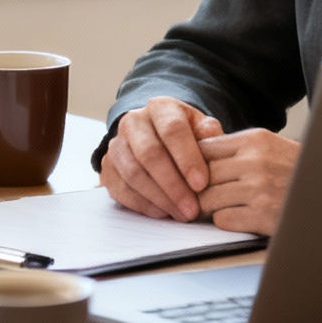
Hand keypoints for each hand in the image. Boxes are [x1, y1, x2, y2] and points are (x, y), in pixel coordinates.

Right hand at [99, 97, 223, 221]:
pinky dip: (142, 205)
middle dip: (172, 185)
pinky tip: (162, 212)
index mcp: (160, 108)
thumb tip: (214, 140)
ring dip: (159, 199)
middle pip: (149, 154)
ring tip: (181, 214)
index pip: (172, 130)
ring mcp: (116, 144)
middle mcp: (133, 122)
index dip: (187, 158)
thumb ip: (209, 134)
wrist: (156, 137)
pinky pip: (120, 189)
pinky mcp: (107, 167)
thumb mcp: (200, 128)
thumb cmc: (184, 136)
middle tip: (191, 209)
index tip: (202, 184)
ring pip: (132, 174)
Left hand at [197, 129, 299, 234]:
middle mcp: (255, 161)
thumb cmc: (297, 171)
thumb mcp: (270, 146)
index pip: (203, 149)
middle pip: (201, 175)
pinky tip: (237, 217)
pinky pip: (222, 219)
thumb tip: (198, 151)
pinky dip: (225, 221)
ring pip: (207, 199)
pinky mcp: (263, 215)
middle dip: (198, 189)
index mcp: (254, 140)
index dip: (193, 164)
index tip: (192, 175)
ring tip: (217, 208)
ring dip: (209, 207)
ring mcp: (259, 188)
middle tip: (199, 197)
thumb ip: (237, 148)